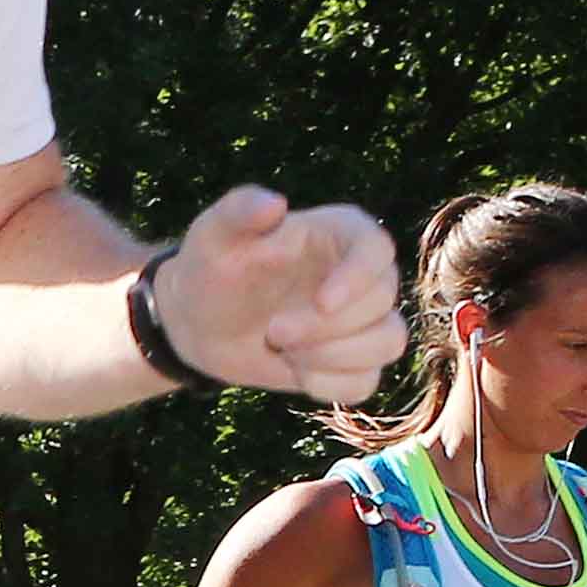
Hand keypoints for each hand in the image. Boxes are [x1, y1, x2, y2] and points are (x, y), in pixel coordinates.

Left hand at [150, 186, 403, 402]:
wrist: (198, 320)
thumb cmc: (211, 267)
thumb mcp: (212, 234)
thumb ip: (238, 210)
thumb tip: (274, 203)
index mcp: (339, 234)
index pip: (377, 249)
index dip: (358, 277)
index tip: (321, 301)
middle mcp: (361, 275)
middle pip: (382, 302)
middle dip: (326, 326)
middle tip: (272, 332)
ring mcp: (362, 320)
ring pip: (388, 343)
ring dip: (334, 356)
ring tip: (284, 349)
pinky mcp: (352, 360)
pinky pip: (366, 382)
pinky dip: (330, 384)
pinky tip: (295, 371)